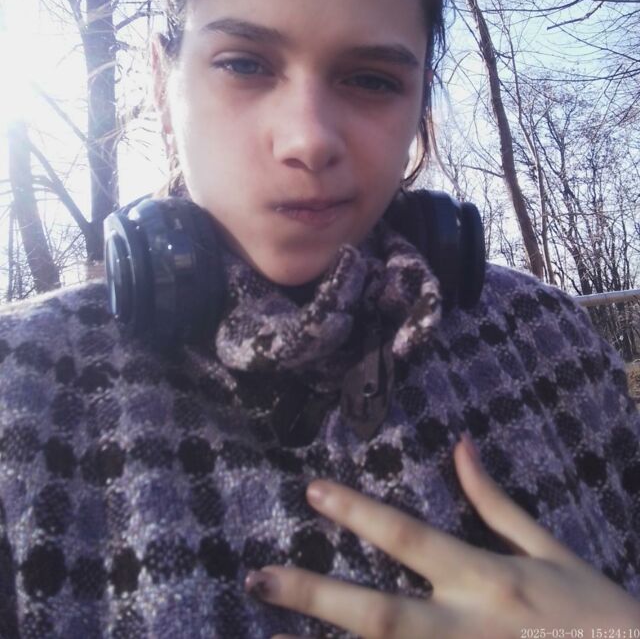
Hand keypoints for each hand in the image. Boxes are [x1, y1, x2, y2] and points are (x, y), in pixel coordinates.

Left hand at [245, 434, 639, 638]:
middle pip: (380, 614)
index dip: (359, 512)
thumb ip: (497, 503)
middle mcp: (468, 629)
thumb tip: (460, 445)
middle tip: (257, 577)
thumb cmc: (598, 616)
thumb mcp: (552, 552)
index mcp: (488, 580)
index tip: (313, 491)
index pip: (410, 538)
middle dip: (316, 594)